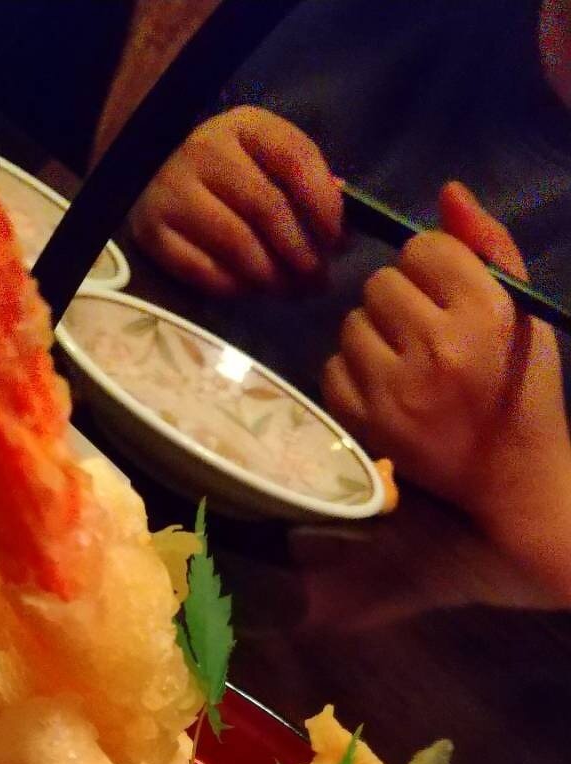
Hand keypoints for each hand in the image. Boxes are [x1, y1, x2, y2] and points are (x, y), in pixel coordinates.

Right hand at [130, 106, 342, 295]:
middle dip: (301, 253)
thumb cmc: (227, 174)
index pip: (295, 159)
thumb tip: (343, 229)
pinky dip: (235, 288)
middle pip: (267, 207)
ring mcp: (173, 190)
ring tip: (291, 291)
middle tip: (318, 280)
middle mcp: (205, 150)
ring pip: (237, 244)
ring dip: (272, 277)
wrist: (154, 177)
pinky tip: (251, 291)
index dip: (324, 206)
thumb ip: (304, 184)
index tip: (339, 242)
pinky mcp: (153, 231)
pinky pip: (204, 271)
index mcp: (244, 126)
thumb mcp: (266, 161)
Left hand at [322, 182, 570, 590]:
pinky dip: (353, 373)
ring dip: (372, 335)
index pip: (423, 249)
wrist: (512, 478)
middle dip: (399, 299)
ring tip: (404, 361)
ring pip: (351, 323)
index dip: (431, 267)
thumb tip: (446, 192)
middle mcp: (439, 346)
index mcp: (486, 312)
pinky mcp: (367, 422)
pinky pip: (333, 367)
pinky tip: (385, 388)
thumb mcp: (524, 311)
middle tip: (422, 332)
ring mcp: (397, 389)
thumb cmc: (523, 388)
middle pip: (379, 283)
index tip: (445, 293)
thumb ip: (489, 247)